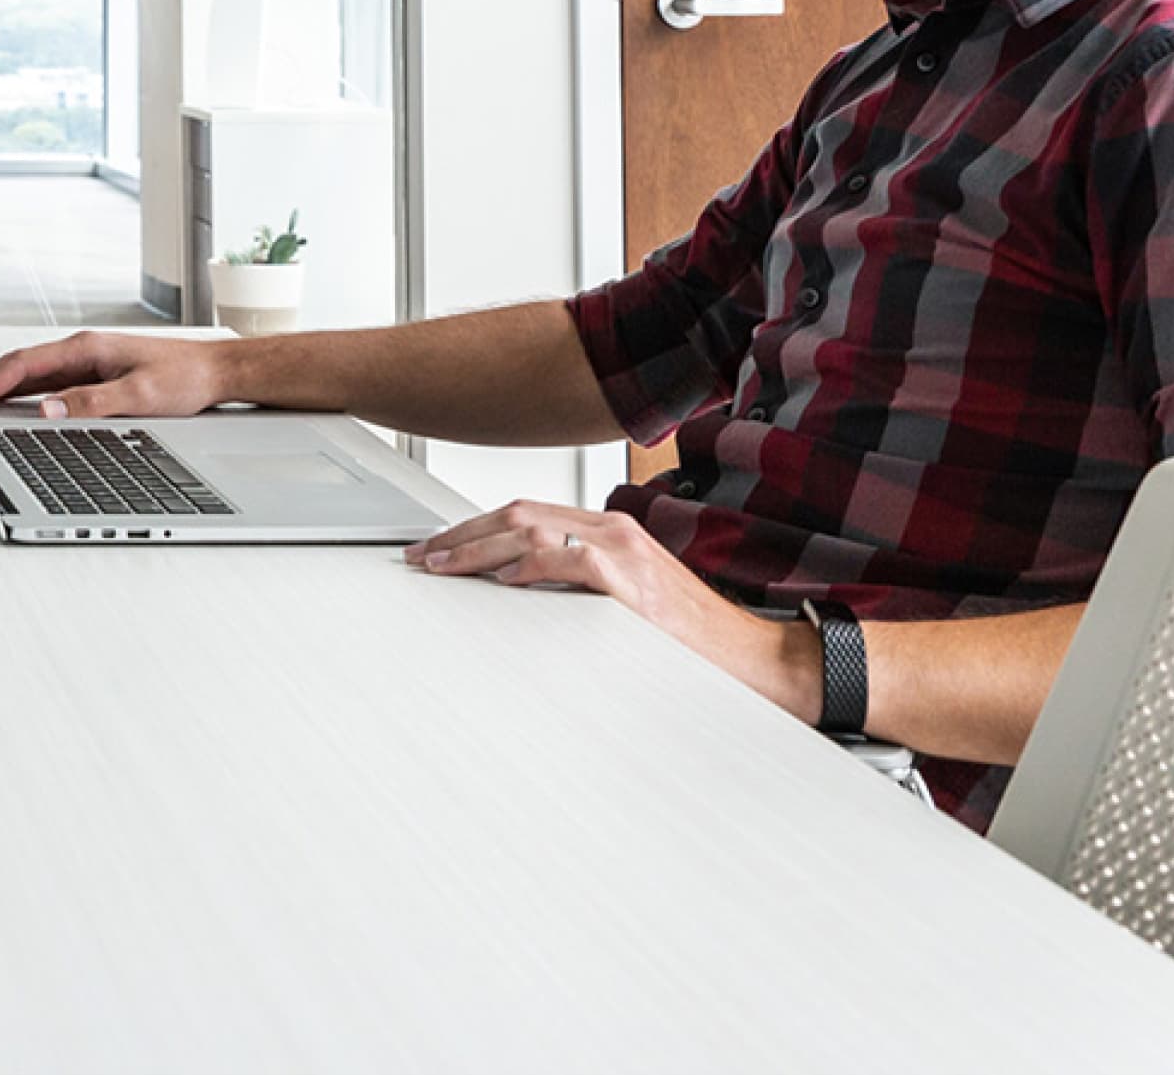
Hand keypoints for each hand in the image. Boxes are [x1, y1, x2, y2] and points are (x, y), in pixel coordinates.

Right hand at [0, 330, 226, 418]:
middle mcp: (81, 351)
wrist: (217, 371)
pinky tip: (7, 408)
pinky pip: (45, 384)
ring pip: (28, 374)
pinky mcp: (93, 375)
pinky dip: (18, 394)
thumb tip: (48, 411)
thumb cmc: (185, 378)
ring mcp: (85, 362)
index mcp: (86, 348)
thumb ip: (91, 403)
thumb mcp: (140, 395)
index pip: (24, 365)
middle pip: (17, 365)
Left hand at [408, 500, 818, 724]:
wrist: (751, 658)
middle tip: (423, 556)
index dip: (475, 529)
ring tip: (443, 567)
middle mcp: (613, 530)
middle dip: (461, 535)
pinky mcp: (633, 580)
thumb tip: (514, 592)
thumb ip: (575, 588)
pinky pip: (571, 558)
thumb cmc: (688, 641)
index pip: (527, 514)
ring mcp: (624, 550)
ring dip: (478, 548)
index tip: (439, 549)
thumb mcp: (620, 604)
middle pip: (518, 514)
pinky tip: (503, 579)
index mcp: (609, 531)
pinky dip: (530, 564)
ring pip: (532, 528)